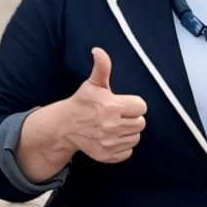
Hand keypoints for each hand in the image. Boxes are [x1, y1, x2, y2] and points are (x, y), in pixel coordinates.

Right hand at [54, 48, 147, 163]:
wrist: (65, 126)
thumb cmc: (82, 103)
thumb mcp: (92, 84)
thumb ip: (101, 67)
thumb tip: (98, 50)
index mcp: (112, 106)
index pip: (141, 107)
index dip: (133, 104)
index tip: (123, 104)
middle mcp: (112, 126)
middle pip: (141, 123)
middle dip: (132, 118)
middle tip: (119, 115)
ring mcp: (110, 143)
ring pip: (136, 138)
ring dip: (129, 132)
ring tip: (116, 126)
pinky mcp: (107, 156)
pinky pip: (128, 152)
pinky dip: (123, 146)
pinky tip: (113, 138)